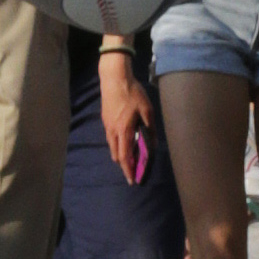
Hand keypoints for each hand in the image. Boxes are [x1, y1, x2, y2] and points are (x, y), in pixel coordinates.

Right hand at [99, 55, 153, 183]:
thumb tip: (153, 145)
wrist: (114, 77)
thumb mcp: (147, 110)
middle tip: (134, 169)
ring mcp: (107, 124)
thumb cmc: (132, 93)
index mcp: (124, 131)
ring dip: (120, 154)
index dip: (128, 170)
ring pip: (112, 146)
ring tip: (130, 156)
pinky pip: (110, 137)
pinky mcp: (105, 118)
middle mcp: (113, 131)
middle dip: (124, 164)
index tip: (132, 181)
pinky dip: (117, 144)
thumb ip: (150, 129)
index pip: (125, 157)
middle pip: (116, 155)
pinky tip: (124, 139)